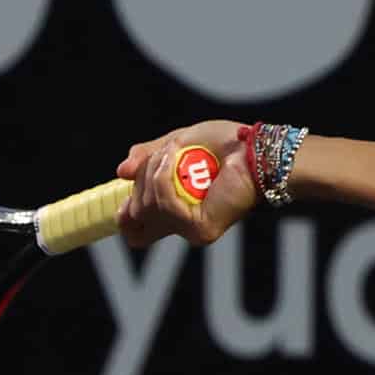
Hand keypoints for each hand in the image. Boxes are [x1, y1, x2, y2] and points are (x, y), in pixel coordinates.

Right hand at [115, 120, 259, 248]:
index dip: (124, 216)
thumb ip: (147, 158)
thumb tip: (120, 173)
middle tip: (163, 158)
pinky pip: (164, 203)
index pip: (136, 231)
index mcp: (174, 208)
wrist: (253, 149)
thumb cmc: (223, 145)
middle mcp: (180, 223)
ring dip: (154, 171)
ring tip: (176, 153)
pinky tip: (176, 159)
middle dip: (141, 179)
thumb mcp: (176, 143)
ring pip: (145, 206)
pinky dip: (164, 176)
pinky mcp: (200, 229)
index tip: (122, 199)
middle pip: (135, 215)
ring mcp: (190, 228)